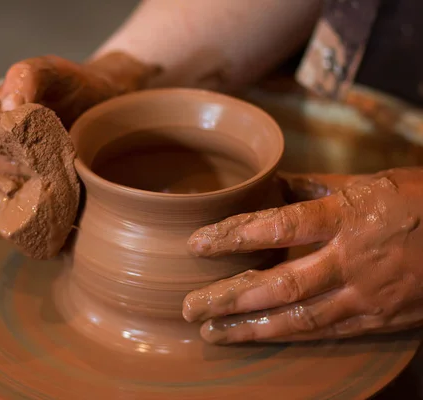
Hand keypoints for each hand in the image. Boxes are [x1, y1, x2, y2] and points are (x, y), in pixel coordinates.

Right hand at [0, 53, 158, 237]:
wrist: (103, 108)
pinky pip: (2, 232)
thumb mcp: (51, 72)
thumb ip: (26, 77)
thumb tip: (8, 107)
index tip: (28, 166)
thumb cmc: (71, 88)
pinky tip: (47, 231)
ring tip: (34, 219)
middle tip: (24, 203)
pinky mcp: (20, 208)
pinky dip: (18, 235)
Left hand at [184, 168, 422, 343]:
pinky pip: (326, 332)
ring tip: (211, 333)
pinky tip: (257, 337)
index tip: (197, 244)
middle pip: (280, 284)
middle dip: (230, 297)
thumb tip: (270, 185)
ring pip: (299, 319)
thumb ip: (316, 186)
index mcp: (349, 216)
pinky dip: (287, 336)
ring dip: (251, 328)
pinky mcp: (378, 321)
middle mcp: (353, 260)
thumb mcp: (370, 182)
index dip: (234, 236)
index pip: (279, 226)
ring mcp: (367, 296)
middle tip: (190, 306)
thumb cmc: (421, 201)